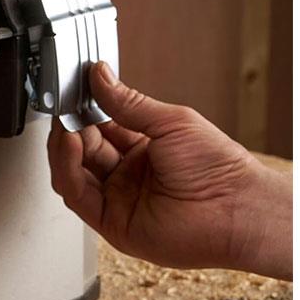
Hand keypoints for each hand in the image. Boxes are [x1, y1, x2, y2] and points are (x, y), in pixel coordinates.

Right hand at [48, 62, 291, 279]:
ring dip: (64, 148)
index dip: (83, 111)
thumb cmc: (219, 169)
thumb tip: (100, 76)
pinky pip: (78, 196)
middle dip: (70, 127)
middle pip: (82, 150)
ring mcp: (118, 199)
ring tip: (65, 126)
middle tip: (64, 107)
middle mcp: (127, 175)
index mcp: (143, 149)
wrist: (236, 209)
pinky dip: (68, 170)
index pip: (100, 127)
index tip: (72, 91)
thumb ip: (128, 102)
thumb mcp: (170, 121)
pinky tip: (71, 146)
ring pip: (73, 173)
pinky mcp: (112, 223)